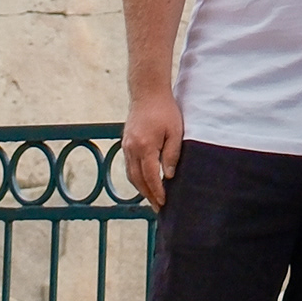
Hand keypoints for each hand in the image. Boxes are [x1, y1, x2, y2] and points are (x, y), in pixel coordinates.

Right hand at [125, 82, 184, 210]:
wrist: (147, 92)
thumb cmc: (166, 110)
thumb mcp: (175, 132)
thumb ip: (172, 155)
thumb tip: (168, 177)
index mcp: (145, 146)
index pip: (150, 177)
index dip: (157, 192)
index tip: (164, 203)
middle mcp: (132, 148)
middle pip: (137, 180)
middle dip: (148, 195)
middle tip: (159, 208)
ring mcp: (126, 146)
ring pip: (131, 174)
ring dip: (141, 188)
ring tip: (152, 199)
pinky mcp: (125, 143)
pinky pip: (129, 166)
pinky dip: (136, 177)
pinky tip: (145, 182)